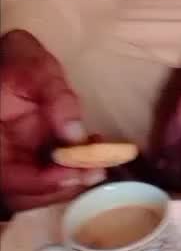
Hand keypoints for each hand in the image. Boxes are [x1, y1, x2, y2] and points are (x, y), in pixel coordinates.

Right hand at [0, 30, 104, 212]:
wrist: (13, 58)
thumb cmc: (21, 61)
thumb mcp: (37, 70)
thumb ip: (57, 99)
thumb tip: (76, 135)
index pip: (9, 178)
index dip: (42, 182)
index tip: (75, 173)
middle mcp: (0, 157)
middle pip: (24, 192)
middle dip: (61, 186)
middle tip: (97, 170)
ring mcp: (13, 158)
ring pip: (37, 188)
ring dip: (70, 180)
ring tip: (100, 159)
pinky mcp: (27, 156)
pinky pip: (48, 172)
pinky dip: (72, 167)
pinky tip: (94, 151)